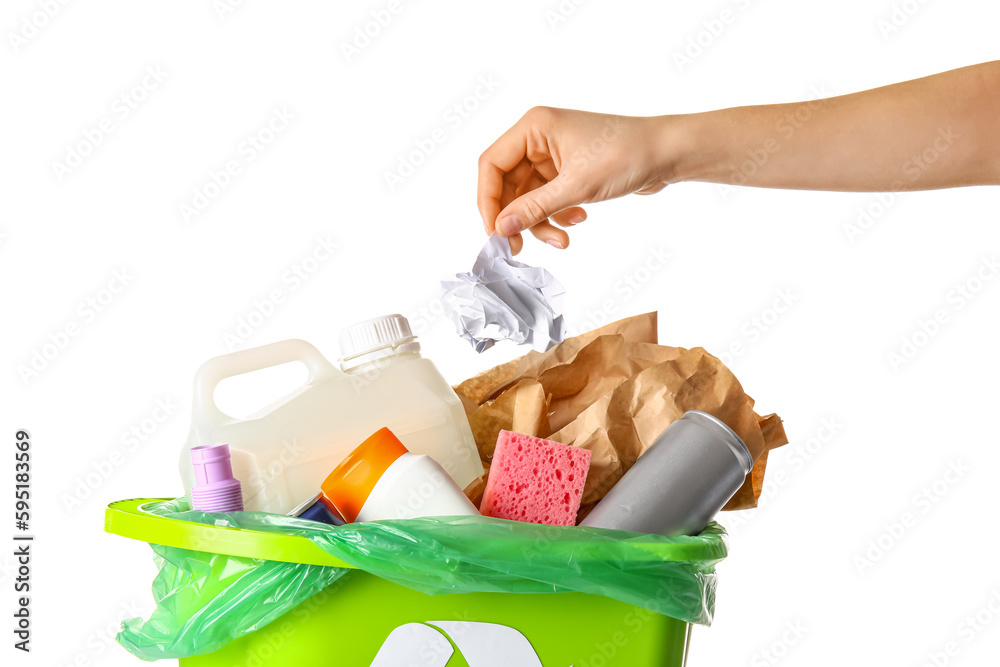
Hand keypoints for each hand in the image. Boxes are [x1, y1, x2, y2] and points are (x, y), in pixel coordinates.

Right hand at [477, 107, 674, 252]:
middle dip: (517, 218)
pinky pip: (547, 200)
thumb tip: (501, 229)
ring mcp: (553, 155)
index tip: (495, 232)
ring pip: (528, 198)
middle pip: (507, 185)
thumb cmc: (627, 154)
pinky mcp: (568, 171)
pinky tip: (577, 219)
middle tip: (518, 249)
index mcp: (534, 127)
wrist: (668, 154)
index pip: (492, 165)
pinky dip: (556, 216)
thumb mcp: (576, 186)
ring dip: (541, 222)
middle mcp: (538, 138)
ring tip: (562, 241)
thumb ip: (534, 208)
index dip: (488, 201)